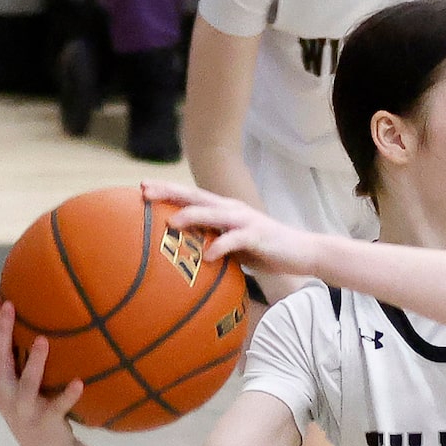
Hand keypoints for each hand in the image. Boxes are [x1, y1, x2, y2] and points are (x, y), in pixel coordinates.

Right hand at [0, 296, 85, 445]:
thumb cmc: (34, 408)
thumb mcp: (20, 384)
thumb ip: (19, 359)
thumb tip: (33, 321)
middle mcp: (5, 394)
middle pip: (0, 359)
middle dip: (3, 332)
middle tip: (11, 306)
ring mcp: (24, 410)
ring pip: (27, 383)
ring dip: (35, 361)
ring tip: (44, 339)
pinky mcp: (46, 423)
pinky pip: (58, 407)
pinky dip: (68, 395)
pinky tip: (79, 382)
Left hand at [142, 180, 325, 280]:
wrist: (304, 252)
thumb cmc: (267, 250)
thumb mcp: (235, 245)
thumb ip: (214, 242)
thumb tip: (189, 254)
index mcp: (225, 209)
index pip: (191, 196)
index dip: (167, 190)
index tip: (141, 189)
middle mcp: (232, 209)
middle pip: (195, 197)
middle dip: (169, 193)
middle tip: (144, 192)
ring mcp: (245, 221)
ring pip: (213, 214)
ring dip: (191, 217)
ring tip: (171, 223)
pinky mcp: (258, 236)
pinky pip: (236, 240)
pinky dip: (222, 246)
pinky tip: (209, 256)